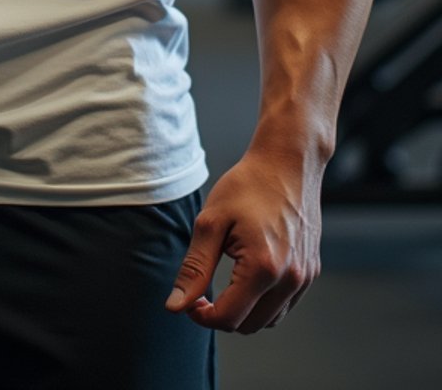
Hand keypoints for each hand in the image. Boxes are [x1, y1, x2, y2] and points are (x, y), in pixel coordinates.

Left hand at [164, 148, 322, 332]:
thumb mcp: (211, 222)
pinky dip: (264, 302)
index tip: (190, 300)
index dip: (202, 316)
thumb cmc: (247, 186)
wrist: (287, 163)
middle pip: (250, 326)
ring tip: (227, 281)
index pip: (229, 318)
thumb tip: (177, 306)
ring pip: (269, 319)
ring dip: (245, 311)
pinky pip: (285, 304)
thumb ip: (195, 268)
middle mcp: (289, 279)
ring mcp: (304, 277)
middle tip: (204, 292)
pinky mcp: (311, 271)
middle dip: (222, 315)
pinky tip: (249, 275)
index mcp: (263, 268)